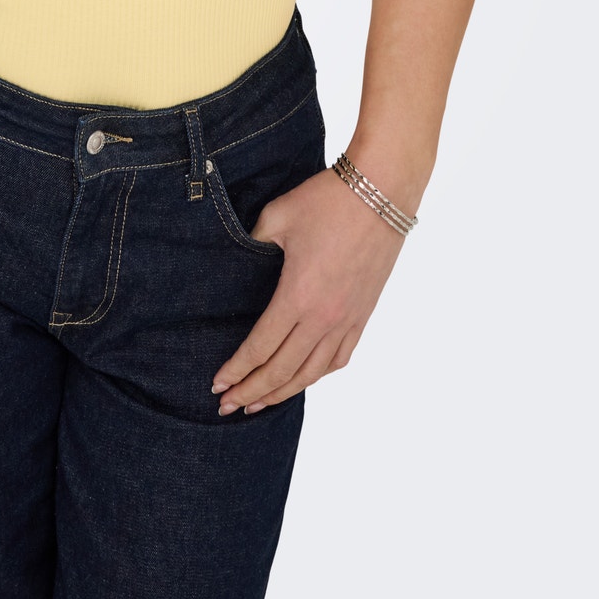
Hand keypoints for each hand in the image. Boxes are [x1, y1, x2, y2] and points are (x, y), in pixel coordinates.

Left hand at [210, 165, 407, 414]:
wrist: (381, 192)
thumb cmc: (327, 201)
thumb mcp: (277, 217)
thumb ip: (254, 242)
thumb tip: (239, 257)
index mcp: (297, 296)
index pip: (260, 347)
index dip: (237, 370)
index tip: (218, 385)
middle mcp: (324, 318)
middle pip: (283, 370)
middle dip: (252, 391)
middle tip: (227, 406)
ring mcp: (347, 320)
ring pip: (312, 372)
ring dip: (283, 392)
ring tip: (259, 403)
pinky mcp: (363, 314)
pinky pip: (339, 358)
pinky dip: (317, 375)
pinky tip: (304, 379)